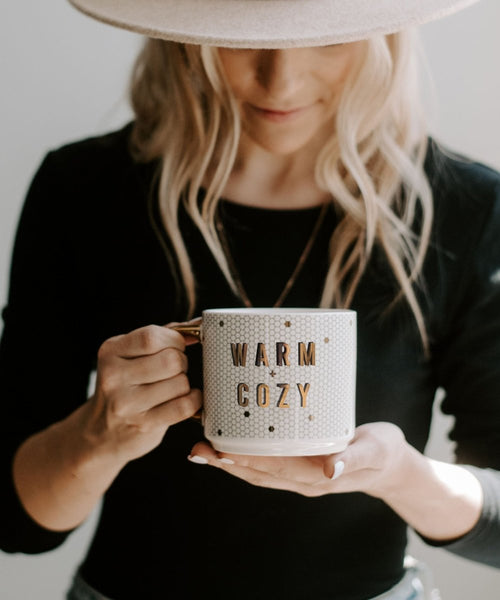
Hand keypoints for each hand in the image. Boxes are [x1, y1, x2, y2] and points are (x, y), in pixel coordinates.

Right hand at [83, 322, 201, 464]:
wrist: (100, 431)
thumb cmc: (125, 386)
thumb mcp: (130, 355)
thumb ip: (161, 336)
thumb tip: (198, 327)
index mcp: (111, 351)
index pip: (151, 337)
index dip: (174, 340)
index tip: (176, 346)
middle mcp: (114, 376)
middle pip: (171, 360)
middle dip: (182, 362)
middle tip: (176, 369)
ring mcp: (127, 403)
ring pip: (180, 383)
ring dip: (185, 383)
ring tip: (174, 387)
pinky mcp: (143, 425)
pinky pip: (184, 406)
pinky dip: (193, 400)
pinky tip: (186, 399)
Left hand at [189, 422, 409, 498]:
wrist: (390, 465)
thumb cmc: (383, 453)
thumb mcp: (375, 450)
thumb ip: (352, 458)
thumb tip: (330, 469)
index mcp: (318, 477)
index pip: (273, 468)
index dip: (244, 460)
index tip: (218, 450)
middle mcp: (303, 480)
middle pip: (258, 473)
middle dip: (225, 462)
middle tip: (197, 448)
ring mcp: (300, 475)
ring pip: (258, 472)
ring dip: (229, 462)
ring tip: (202, 448)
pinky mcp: (300, 466)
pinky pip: (267, 465)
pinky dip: (246, 457)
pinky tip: (230, 445)